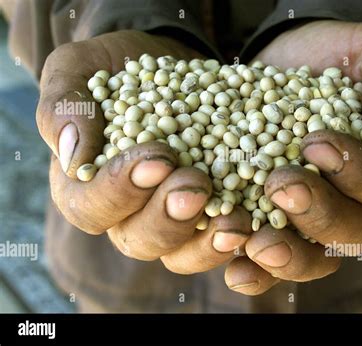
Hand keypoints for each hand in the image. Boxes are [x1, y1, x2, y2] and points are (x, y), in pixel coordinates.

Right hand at [38, 30, 252, 269]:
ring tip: (234, 220)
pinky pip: (218, 241)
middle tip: (195, 187)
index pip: (91, 206)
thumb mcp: (80, 69)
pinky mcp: (207, 214)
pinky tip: (257, 222)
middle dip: (168, 217)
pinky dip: (236, 238)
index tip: (156, 159)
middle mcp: (128, 214)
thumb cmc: (119, 70)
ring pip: (180, 254)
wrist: (170, 68)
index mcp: (87, 187)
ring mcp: (170, 219)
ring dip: (206, 242)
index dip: (120, 190)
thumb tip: (70, 154)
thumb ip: (64, 105)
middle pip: (139, 239)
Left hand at [224, 21, 361, 294]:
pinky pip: (270, 262)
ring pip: (313, 259)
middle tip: (281, 185)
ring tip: (254, 241)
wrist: (289, 63)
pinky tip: (233, 266)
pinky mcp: (273, 224)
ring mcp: (313, 223)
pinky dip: (254, 270)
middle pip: (352, 234)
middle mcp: (356, 207)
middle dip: (317, 212)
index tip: (316, 141)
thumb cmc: (337, 57)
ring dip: (285, 255)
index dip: (358, 173)